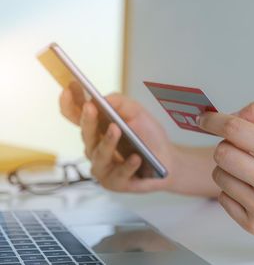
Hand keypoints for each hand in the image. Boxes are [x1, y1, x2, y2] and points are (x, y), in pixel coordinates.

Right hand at [59, 84, 174, 192]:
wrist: (167, 159)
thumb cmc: (148, 136)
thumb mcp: (137, 113)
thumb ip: (120, 103)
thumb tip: (102, 99)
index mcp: (97, 129)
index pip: (76, 117)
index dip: (69, 104)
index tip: (67, 89)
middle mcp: (95, 148)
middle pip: (86, 135)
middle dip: (87, 121)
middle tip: (91, 108)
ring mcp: (103, 167)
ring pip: (99, 155)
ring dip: (107, 142)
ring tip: (117, 130)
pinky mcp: (114, 182)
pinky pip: (118, 174)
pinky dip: (127, 165)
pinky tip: (136, 158)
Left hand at [198, 102, 253, 236]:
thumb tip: (229, 115)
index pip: (235, 130)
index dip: (214, 121)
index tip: (204, 118)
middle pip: (222, 153)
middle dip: (226, 146)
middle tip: (242, 149)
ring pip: (218, 175)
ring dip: (229, 168)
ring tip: (252, 170)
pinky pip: (223, 198)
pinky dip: (233, 189)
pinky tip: (253, 189)